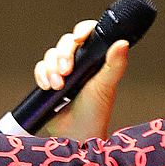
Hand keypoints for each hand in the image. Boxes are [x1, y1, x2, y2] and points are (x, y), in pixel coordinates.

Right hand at [33, 20, 129, 139]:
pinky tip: (48, 87)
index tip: (79, 39)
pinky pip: (40, 68)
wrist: (76, 134)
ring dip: (51, 68)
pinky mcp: (50, 81)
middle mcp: (80, 63)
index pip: (88, 34)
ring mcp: (64, 72)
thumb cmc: (96, 112)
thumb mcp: (106, 85)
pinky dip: (41, 75)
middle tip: (66, 72)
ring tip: (58, 86)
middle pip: (66, 43)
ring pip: (51, 55)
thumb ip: (115, 64)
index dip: (82, 31)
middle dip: (62, 55)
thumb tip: (123, 43)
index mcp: (96, 59)